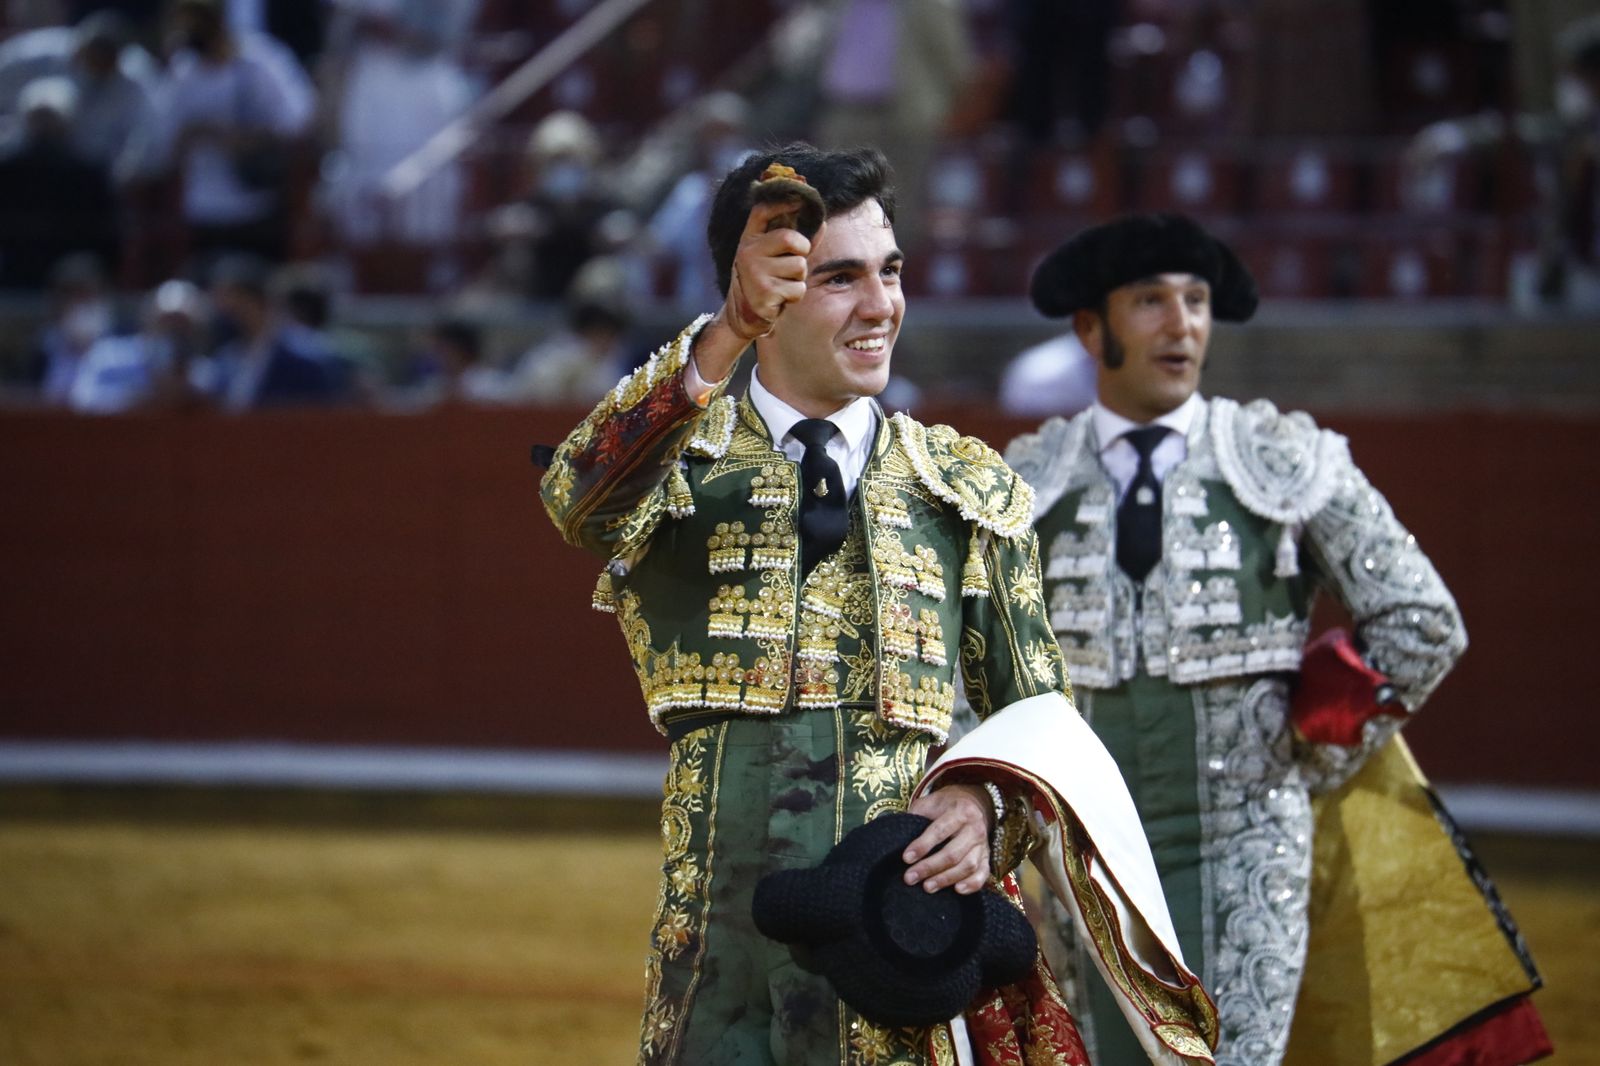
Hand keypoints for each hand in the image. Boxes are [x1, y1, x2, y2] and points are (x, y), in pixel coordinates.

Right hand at [719, 198, 810, 341]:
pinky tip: (779, 299)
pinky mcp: (765, 294)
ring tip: (782, 284)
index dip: (783, 202)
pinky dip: (794, 295)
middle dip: (802, 251)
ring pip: (799, 267)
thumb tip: (822, 223)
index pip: (763, 210)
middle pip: (791, 239)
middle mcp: (748, 252)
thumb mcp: (774, 257)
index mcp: (749, 239)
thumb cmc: (765, 280)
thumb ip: (796, 241)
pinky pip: (798, 289)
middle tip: (793, 262)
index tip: (800, 201)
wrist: (744, 316)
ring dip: (798, 278)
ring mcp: (754, 273)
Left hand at [903, 784, 993, 894]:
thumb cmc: (944, 805)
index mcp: (960, 811)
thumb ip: (916, 816)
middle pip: (953, 853)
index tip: (906, 858)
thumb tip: (898, 838)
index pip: (940, 830)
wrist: (972, 802)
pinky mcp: (987, 857)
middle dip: (929, 867)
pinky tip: (957, 890)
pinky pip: (983, 874)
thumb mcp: (930, 802)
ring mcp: (983, 844)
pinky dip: (972, 884)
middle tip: (910, 877)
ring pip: (968, 866)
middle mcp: (975, 828)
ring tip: (927, 887)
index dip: (922, 845)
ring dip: (946, 879)